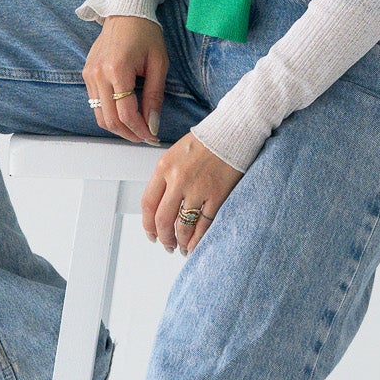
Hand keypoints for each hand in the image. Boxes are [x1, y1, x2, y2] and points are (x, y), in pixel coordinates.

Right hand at [83, 14, 167, 143]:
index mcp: (117, 70)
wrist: (126, 12)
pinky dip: (109, 114)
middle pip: (110, 120)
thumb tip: (153, 125)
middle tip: (146, 137)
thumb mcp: (158, 64)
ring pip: (99, 116)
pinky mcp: (87, 74)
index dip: (141, 130)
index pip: (126, 114)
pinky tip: (125, 114)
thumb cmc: (146, 35)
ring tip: (136, 129)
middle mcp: (98, 74)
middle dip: (129, 134)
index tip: (153, 136)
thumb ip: (154, 96)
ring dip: (118, 128)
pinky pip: (95, 104)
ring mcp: (89, 75)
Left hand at [142, 132, 242, 255]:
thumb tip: (161, 205)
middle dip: (164, 237)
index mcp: (164, 168)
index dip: (148, 225)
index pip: (148, 203)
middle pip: (163, 219)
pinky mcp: (217, 195)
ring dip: (181, 241)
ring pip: (183, 226)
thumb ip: (166, 177)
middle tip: (167, 245)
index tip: (151, 234)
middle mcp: (178, 180)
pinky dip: (198, 239)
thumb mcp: (175, 154)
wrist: (232, 132)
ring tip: (183, 247)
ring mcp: (198, 188)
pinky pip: (205, 224)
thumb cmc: (205, 142)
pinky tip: (196, 244)